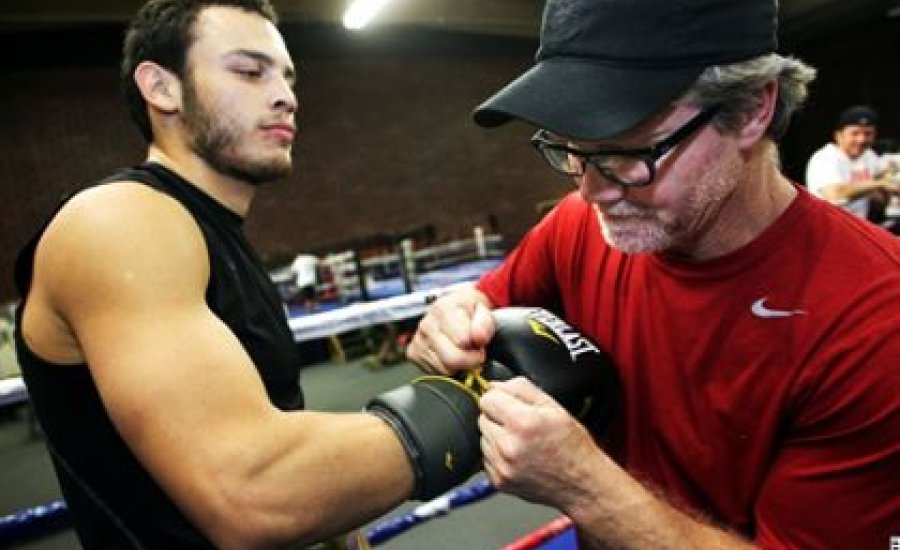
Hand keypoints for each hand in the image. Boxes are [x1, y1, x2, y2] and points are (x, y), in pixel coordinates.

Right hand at [406, 288, 494, 375]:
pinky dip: (447, 369)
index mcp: (442, 309)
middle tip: (474, 352)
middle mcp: (426, 324)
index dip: (477, 347)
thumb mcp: (483, 310)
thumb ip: (485, 323)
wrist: (453, 310)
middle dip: (469, 361)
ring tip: (461, 351)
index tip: (480, 343)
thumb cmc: (469, 312)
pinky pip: (435, 373)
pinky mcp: (413, 354)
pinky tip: (449, 355)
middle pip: (453, 359)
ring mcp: (417, 340)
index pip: (463, 341)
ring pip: (445, 369)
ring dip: (458, 366)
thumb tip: (478, 338)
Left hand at [478, 377, 600, 508]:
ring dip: (497, 437)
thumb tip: (495, 385)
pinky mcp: (499, 481)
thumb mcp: (554, 407)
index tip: (511, 404)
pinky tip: (519, 456)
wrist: (582, 484)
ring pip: (483, 438)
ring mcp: (503, 467)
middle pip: (482, 418)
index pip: (487, 399)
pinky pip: (486, 458)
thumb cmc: (572, 446)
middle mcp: (509, 446)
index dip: (500, 398)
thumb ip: (521, 389)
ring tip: (522, 442)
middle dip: (499, 418)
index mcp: (523, 422)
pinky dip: (498, 456)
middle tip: (523, 426)